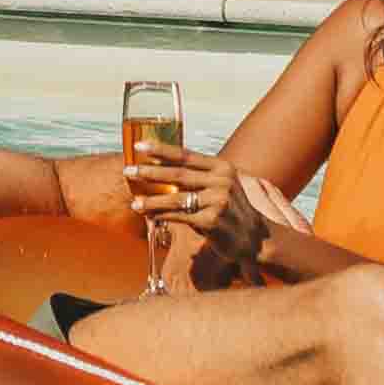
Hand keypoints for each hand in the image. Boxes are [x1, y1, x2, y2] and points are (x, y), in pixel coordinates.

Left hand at [109, 142, 235, 273]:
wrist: (256, 239)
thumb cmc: (232, 209)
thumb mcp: (223, 185)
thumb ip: (199, 176)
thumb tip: (162, 167)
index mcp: (222, 167)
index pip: (186, 155)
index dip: (161, 149)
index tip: (139, 145)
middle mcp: (221, 181)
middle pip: (177, 174)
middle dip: (149, 172)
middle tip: (128, 170)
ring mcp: (218, 201)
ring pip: (176, 198)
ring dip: (151, 200)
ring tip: (134, 202)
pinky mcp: (212, 221)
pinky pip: (180, 217)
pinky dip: (162, 216)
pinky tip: (150, 216)